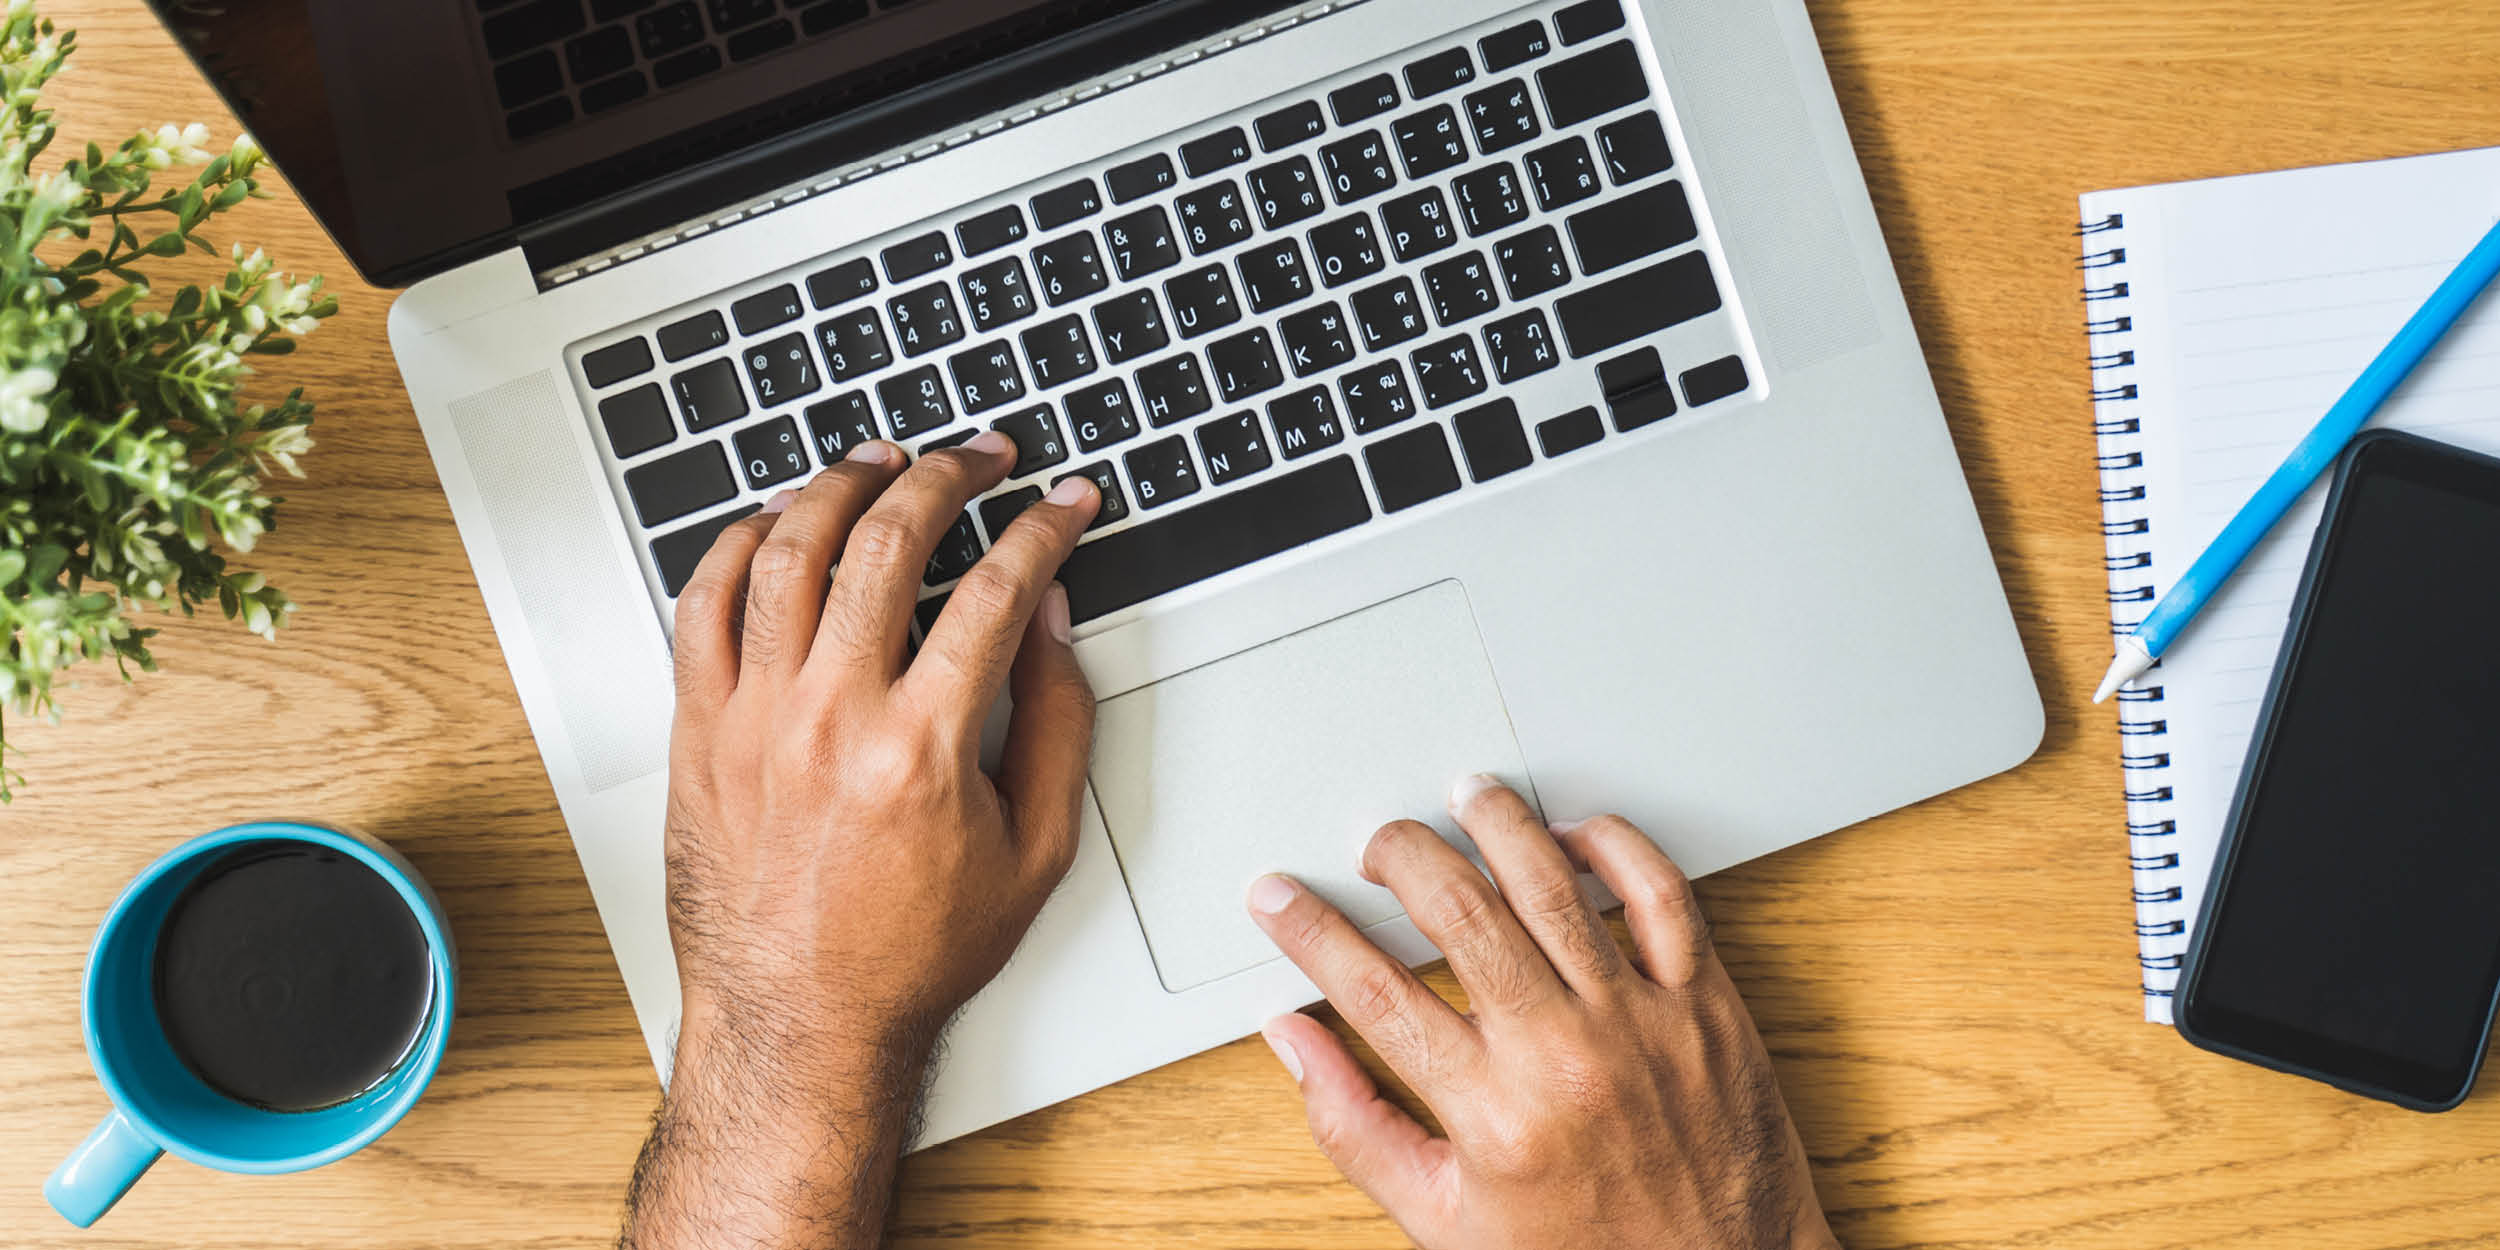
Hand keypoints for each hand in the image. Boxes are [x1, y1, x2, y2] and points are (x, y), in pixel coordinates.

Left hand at [623, 432, 1101, 1249]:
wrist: (799, 1020)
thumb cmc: (911, 951)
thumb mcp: (1036, 850)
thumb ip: (1058, 723)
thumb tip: (1049, 620)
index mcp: (923, 748)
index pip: (995, 589)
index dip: (1043, 527)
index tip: (1062, 502)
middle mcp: (830, 718)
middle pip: (888, 541)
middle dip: (946, 476)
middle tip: (976, 458)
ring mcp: (752, 717)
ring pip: (787, 549)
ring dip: (840, 484)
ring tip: (880, 461)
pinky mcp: (699, 728)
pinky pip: (702, 601)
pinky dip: (739, 542)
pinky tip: (776, 520)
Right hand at [1247, 778, 1836, 1249]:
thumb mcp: (1443, 1219)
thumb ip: (1355, 1125)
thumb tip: (1293, 1040)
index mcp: (1492, 1115)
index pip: (1372, 992)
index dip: (1309, 931)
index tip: (1277, 897)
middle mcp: (1562, 1057)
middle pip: (1459, 913)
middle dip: (1402, 856)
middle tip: (1377, 844)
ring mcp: (1639, 1022)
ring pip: (1554, 884)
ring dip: (1499, 824)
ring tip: (1466, 799)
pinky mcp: (1705, 1006)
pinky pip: (1661, 898)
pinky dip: (1617, 848)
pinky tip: (1576, 834)